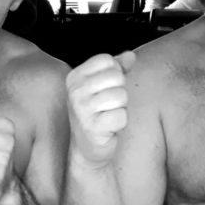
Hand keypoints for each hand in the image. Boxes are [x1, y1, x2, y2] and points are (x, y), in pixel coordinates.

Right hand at [66, 51, 134, 165]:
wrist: (89, 148)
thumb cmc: (98, 113)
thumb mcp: (104, 86)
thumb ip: (118, 67)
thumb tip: (130, 56)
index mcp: (75, 77)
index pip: (107, 60)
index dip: (115, 73)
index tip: (106, 89)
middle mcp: (74, 91)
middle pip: (117, 76)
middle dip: (120, 91)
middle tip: (108, 106)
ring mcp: (81, 109)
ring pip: (121, 95)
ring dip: (121, 108)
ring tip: (108, 116)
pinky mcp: (92, 127)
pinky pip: (122, 115)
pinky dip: (121, 122)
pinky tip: (109, 128)